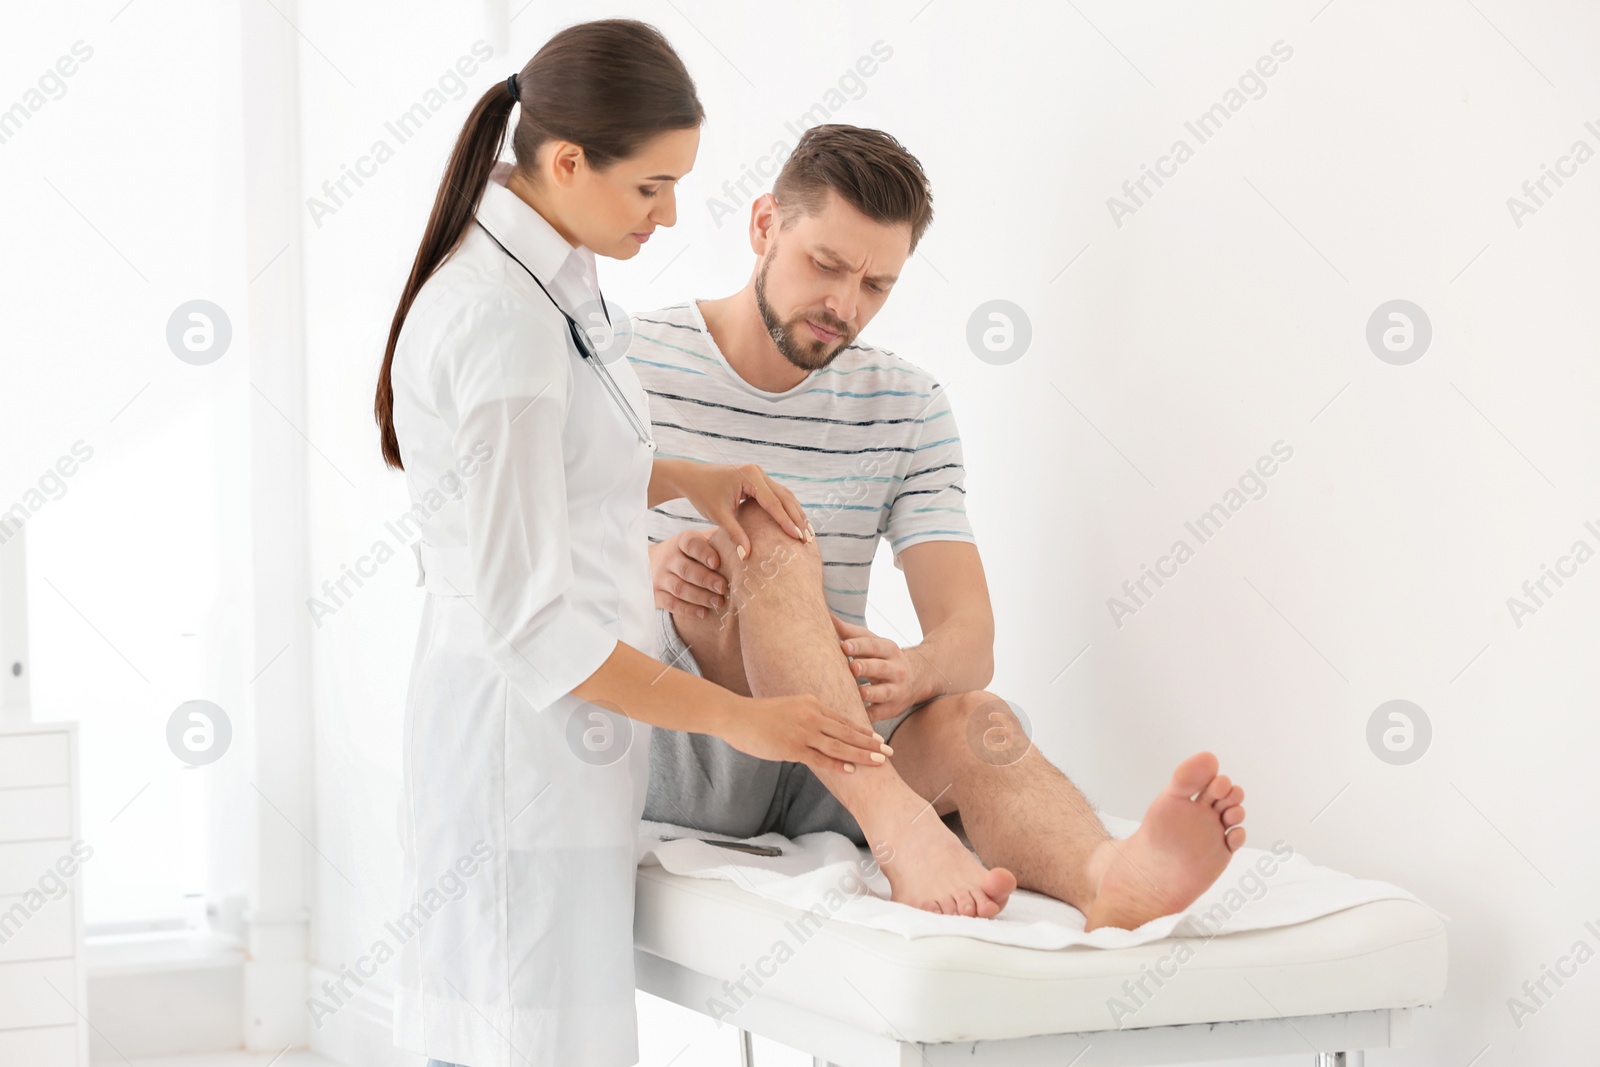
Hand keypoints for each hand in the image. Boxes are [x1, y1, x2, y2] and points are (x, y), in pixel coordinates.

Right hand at [651, 529, 724, 618]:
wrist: (653, 563)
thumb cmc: (690, 553)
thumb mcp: (701, 541)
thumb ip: (720, 542)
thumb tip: (747, 548)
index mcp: (681, 542)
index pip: (691, 544)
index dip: (703, 553)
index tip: (717, 563)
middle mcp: (668, 558)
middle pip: (686, 570)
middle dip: (706, 580)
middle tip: (724, 588)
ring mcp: (660, 577)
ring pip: (679, 588)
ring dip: (700, 597)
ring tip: (718, 602)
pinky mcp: (656, 594)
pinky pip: (671, 604)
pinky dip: (688, 610)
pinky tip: (703, 613)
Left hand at [674, 461, 811, 560]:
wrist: (691, 477)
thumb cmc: (702, 494)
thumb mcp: (718, 516)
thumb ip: (735, 534)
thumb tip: (747, 556)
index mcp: (750, 476)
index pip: (774, 503)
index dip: (787, 522)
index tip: (798, 538)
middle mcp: (758, 472)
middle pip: (785, 497)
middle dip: (798, 518)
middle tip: (808, 538)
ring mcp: (759, 474)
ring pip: (785, 495)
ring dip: (796, 514)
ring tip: (807, 533)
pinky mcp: (758, 479)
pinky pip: (778, 495)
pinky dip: (787, 509)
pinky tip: (795, 523)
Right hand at [718, 692, 893, 775]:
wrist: (735, 715)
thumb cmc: (757, 714)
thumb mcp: (787, 707)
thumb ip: (804, 716)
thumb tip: (817, 729)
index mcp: (811, 703)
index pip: (843, 719)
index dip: (863, 730)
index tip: (878, 738)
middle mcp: (811, 715)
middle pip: (848, 731)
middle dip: (871, 743)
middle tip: (889, 751)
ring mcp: (802, 731)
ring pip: (839, 744)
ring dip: (861, 754)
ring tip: (880, 761)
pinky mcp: (792, 747)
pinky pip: (819, 757)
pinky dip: (836, 763)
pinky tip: (850, 769)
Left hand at [834, 615, 918, 720]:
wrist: (916, 679)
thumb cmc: (883, 658)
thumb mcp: (874, 643)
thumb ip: (851, 633)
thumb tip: (828, 617)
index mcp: (889, 649)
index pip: (874, 646)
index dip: (859, 645)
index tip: (844, 645)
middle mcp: (895, 669)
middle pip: (880, 668)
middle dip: (867, 667)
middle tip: (853, 667)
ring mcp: (896, 690)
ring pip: (884, 692)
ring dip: (871, 693)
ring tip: (860, 692)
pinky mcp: (892, 709)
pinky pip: (880, 713)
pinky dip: (869, 715)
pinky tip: (858, 714)